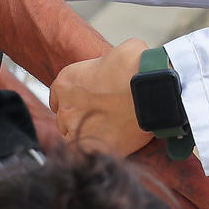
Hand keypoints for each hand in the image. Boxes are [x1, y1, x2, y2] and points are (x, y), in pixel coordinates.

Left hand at [50, 38, 149, 157]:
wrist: (149, 88)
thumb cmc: (137, 67)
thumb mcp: (119, 53)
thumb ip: (109, 63)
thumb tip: (121, 69)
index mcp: (66, 81)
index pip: (59, 97)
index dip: (75, 100)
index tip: (89, 103)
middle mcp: (65, 106)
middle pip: (65, 119)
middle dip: (81, 119)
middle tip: (103, 118)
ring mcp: (76, 129)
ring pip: (74, 137)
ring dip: (88, 136)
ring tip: (110, 133)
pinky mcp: (90, 148)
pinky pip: (85, 155)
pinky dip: (96, 152)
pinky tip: (111, 145)